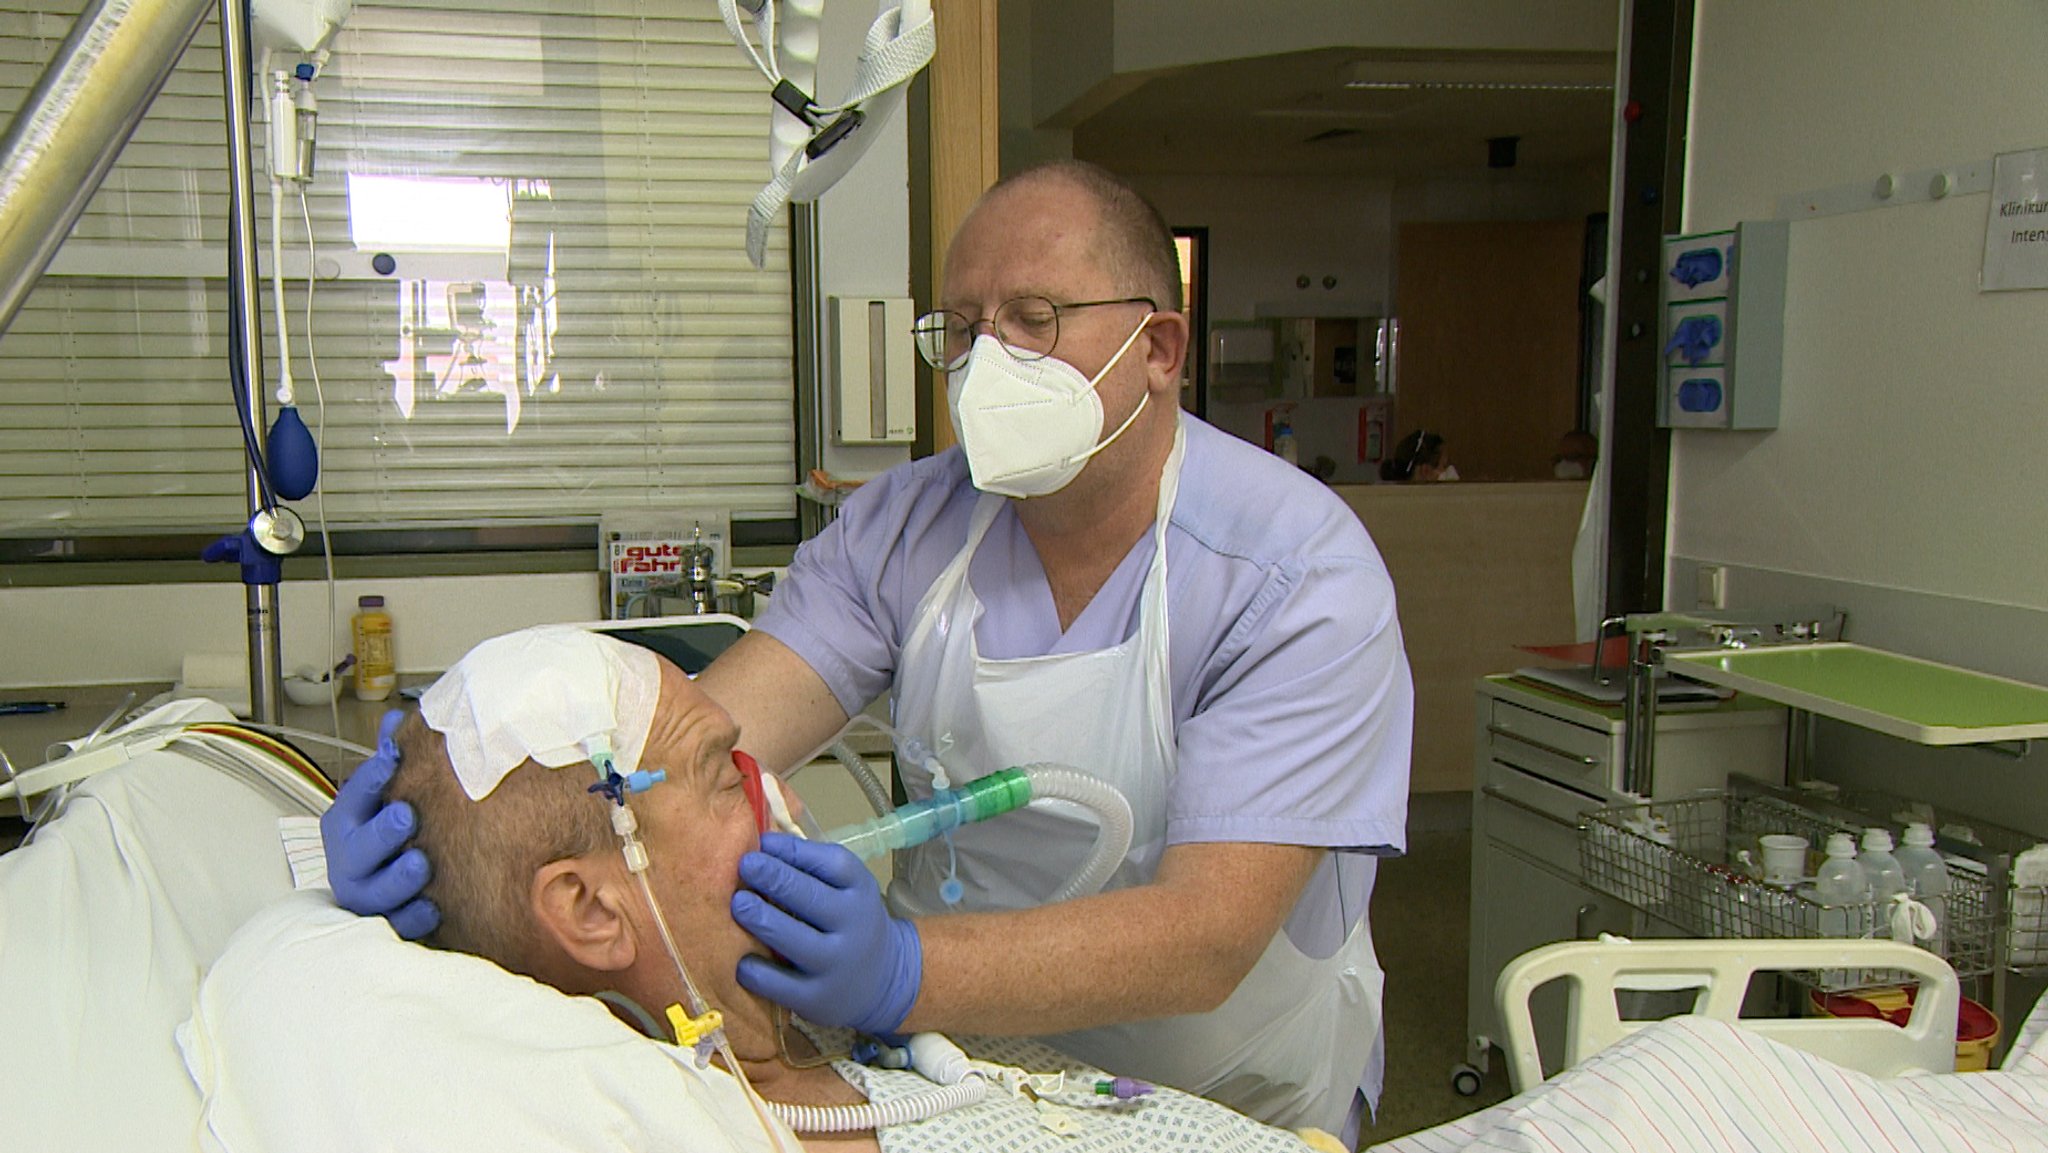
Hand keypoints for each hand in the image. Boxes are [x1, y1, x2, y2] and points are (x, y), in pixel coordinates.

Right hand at [320, 710, 439, 938]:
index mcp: (346, 823)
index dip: (371, 778)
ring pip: (375, 892)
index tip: (393, 759)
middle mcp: (349, 860)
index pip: (354, 797)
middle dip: (380, 834)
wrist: (385, 889)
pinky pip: (398, 926)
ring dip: (397, 878)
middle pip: (358, 849)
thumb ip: (391, 759)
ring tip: (421, 864)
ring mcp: (366, 895)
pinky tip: (433, 908)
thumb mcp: (387, 795)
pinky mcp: (388, 924)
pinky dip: (414, 918)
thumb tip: (397, 718)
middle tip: (406, 817)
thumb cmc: (387, 834)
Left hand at [732, 832, 920, 1034]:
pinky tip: (741, 959)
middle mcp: (853, 926)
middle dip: (775, 878)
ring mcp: (836, 965)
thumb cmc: (850, 922)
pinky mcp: (817, 999)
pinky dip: (757, 970)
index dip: (795, 851)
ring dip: (763, 919)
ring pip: (795, 940)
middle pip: (812, 898)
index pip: (832, 864)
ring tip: (738, 903)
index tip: (764, 843)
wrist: (883, 980)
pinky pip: (781, 985)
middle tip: (746, 865)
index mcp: (860, 890)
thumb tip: (762, 841)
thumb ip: (812, 867)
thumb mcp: (847, 889)